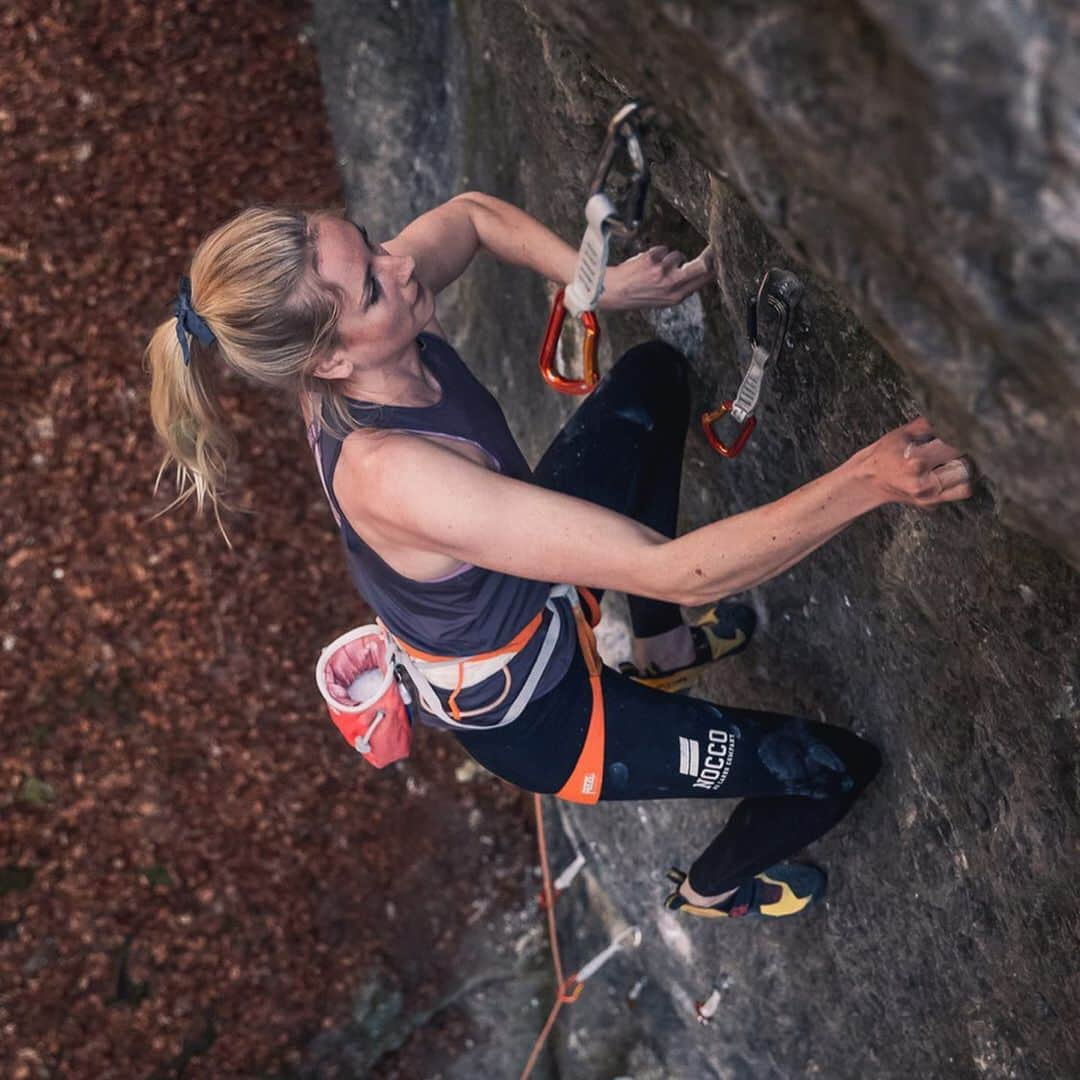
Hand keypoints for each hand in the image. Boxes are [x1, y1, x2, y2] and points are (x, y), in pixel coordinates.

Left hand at [599, 244, 714, 310]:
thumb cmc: (638, 295)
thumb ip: (680, 288)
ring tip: (655, 267)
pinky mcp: (653, 258)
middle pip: (703, 266)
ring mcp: (662, 270)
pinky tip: (646, 263)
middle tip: (715, 247)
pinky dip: (657, 253)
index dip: (715, 268)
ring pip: (677, 255)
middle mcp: (672, 284)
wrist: (614, 291)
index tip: (722, 258)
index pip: (704, 280)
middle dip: (710, 255)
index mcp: (676, 297)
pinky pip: (663, 249)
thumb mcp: (662, 300)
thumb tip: (700, 275)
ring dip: (669, 257)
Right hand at [855, 417, 974, 507]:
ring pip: (966, 486)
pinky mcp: (930, 505)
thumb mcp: (903, 433)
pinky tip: (951, 472)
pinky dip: (959, 483)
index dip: (965, 437)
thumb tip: (954, 413)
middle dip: (967, 455)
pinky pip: (957, 494)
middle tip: (965, 446)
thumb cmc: (884, 455)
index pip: (954, 447)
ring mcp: (928, 497)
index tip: (968, 431)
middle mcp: (924, 483)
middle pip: (965, 468)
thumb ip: (930, 423)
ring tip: (960, 460)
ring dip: (967, 472)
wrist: (867, 480)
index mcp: (916, 462)